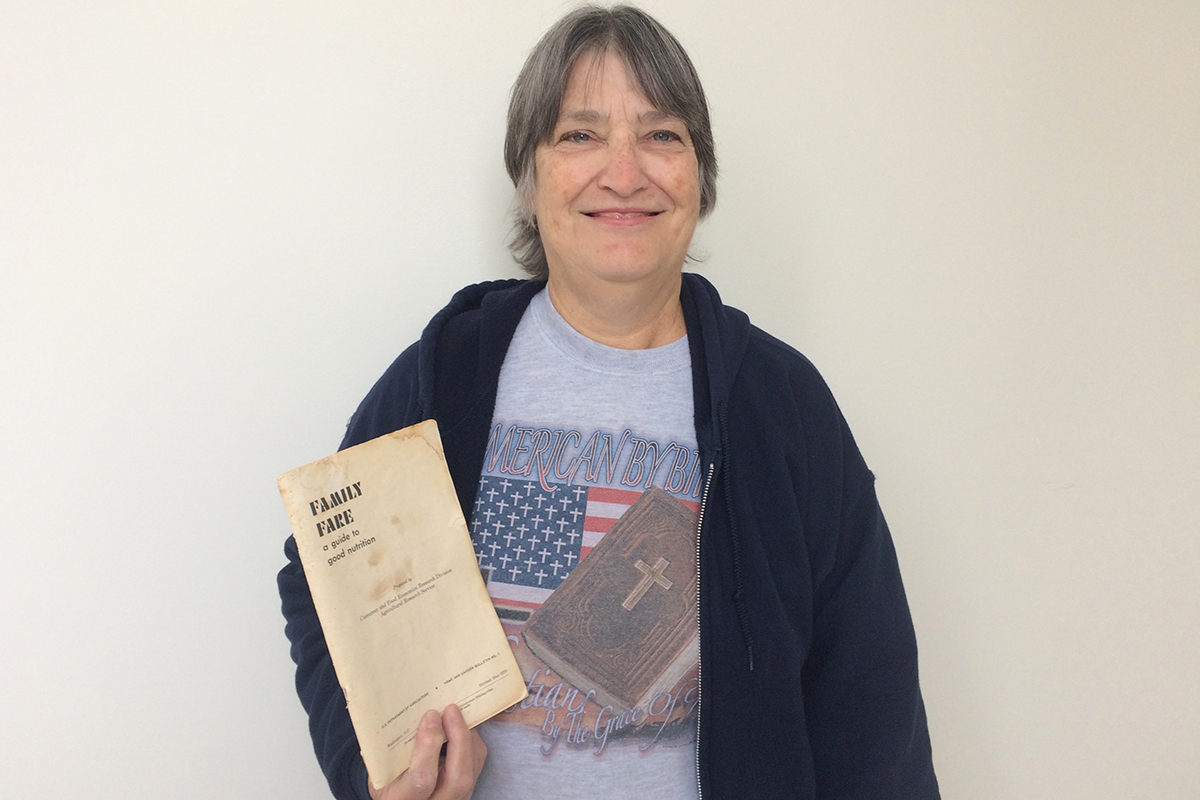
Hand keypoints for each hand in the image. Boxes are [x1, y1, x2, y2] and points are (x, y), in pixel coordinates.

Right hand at [368, 705, 486, 799]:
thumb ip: (394, 750)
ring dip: (468, 738)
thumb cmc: (387, 782)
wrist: (402, 799)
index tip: (430, 717)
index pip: (422, 778)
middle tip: (451, 710)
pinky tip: (461, 727)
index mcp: (403, 798)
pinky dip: (471, 745)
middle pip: (458, 779)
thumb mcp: (382, 769)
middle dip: (459, 739)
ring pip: (471, 773)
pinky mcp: (464, 794)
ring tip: (456, 713)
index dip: (429, 746)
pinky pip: (475, 768)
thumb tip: (414, 713)